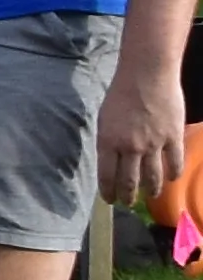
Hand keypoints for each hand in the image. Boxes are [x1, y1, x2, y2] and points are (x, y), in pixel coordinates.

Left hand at [106, 58, 187, 222]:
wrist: (147, 75)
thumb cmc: (121, 94)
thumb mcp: (104, 119)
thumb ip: (108, 142)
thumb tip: (111, 162)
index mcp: (108, 142)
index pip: (107, 176)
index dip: (108, 191)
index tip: (110, 200)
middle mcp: (130, 147)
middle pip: (130, 181)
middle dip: (128, 196)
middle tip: (128, 203)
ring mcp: (154, 144)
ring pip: (153, 177)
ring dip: (152, 190)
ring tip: (151, 196)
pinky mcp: (173, 137)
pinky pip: (174, 162)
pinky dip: (173, 173)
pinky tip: (172, 179)